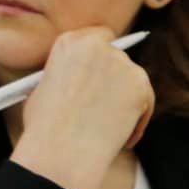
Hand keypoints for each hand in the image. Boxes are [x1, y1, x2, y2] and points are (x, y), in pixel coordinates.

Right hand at [9, 27, 154, 188]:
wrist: (62, 153)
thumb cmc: (45, 129)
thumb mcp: (43, 89)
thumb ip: (66, 75)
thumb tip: (80, 78)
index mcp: (69, 42)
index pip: (98, 36)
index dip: (100, 55)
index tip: (99, 71)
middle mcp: (98, 46)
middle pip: (118, 56)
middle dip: (113, 78)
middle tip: (104, 102)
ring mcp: (122, 64)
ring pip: (132, 80)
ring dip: (124, 99)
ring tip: (106, 127)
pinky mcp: (140, 86)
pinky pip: (145, 100)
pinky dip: (137, 118)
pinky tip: (119, 136)